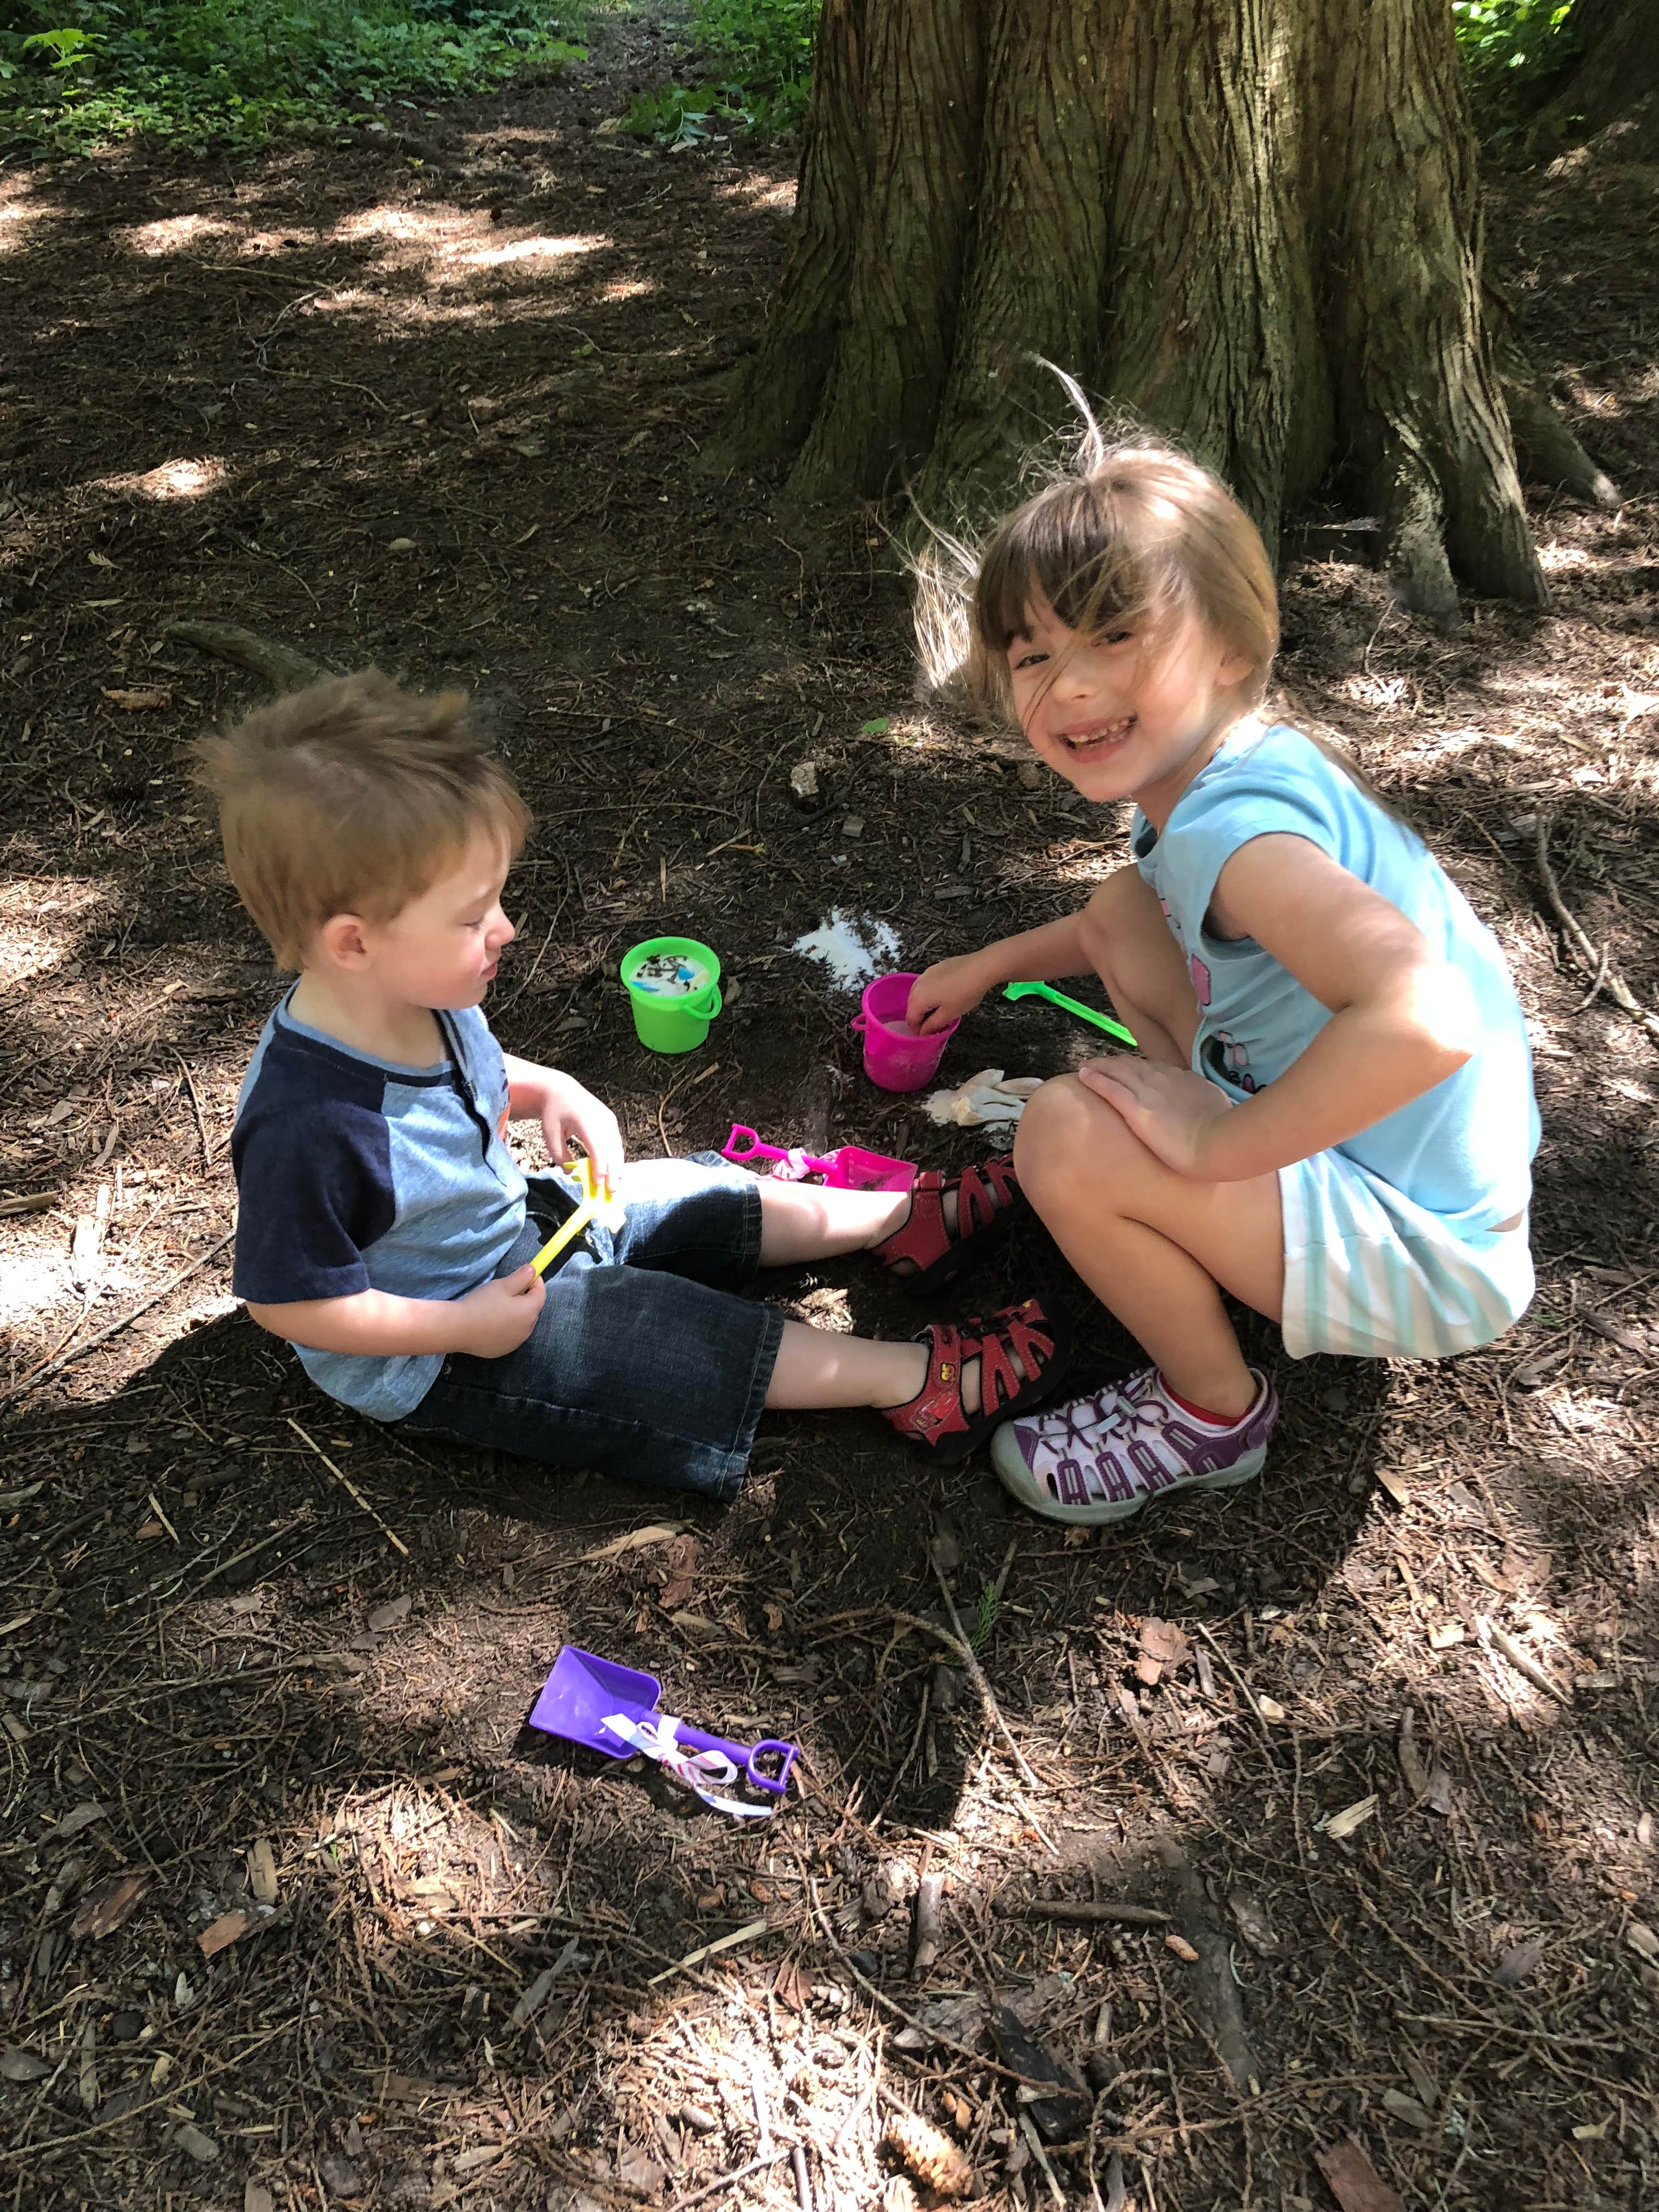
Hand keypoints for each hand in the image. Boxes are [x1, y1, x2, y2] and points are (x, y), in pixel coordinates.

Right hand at [454, 1264, 544, 1356]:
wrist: (458, 1329)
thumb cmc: (482, 1303)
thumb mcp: (502, 1285)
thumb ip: (521, 1277)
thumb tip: (533, 1270)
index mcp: (530, 1312)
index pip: (541, 1294)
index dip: (536, 1282)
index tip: (528, 1275)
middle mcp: (527, 1330)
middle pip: (531, 1310)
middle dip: (525, 1299)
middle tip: (509, 1290)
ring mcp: (515, 1342)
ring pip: (521, 1324)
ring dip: (516, 1314)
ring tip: (499, 1307)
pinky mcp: (502, 1350)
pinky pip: (509, 1335)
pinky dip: (506, 1328)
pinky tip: (492, 1323)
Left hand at [537, 1070, 623, 1185]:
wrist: (561, 1091)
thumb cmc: (554, 1114)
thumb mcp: (550, 1135)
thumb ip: (559, 1155)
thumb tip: (571, 1173)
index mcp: (584, 1120)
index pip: (597, 1146)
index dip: (599, 1166)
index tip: (599, 1183)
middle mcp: (601, 1119)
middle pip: (612, 1149)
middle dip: (613, 1171)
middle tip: (612, 1191)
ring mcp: (609, 1119)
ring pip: (617, 1147)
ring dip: (618, 1167)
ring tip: (616, 1186)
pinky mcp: (612, 1121)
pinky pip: (616, 1143)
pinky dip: (616, 1159)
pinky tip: (615, 1173)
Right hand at [907, 953, 993, 1034]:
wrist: (980, 968)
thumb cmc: (964, 994)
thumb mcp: (949, 1014)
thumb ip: (933, 1025)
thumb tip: (923, 1033)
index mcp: (918, 998)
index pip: (911, 1019)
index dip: (917, 1031)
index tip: (927, 1037)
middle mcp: (917, 984)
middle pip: (912, 1005)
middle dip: (920, 1017)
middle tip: (933, 1026)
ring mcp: (926, 973)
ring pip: (920, 993)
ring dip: (925, 1004)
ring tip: (938, 1011)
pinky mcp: (936, 967)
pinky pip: (928, 984)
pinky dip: (931, 993)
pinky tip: (944, 995)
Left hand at [1076, 1056, 1235, 1178]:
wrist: (1217, 1144)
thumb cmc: (1223, 1134)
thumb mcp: (1217, 1107)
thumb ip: (1204, 1101)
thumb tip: (1204, 1102)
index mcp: (1184, 1079)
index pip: (1157, 1068)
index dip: (1141, 1068)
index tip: (1131, 1070)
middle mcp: (1164, 1079)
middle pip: (1134, 1065)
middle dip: (1118, 1064)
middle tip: (1103, 1065)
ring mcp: (1149, 1092)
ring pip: (1119, 1071)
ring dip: (1102, 1066)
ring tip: (1088, 1066)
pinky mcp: (1135, 1108)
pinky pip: (1110, 1088)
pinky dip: (1095, 1079)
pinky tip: (1083, 1075)